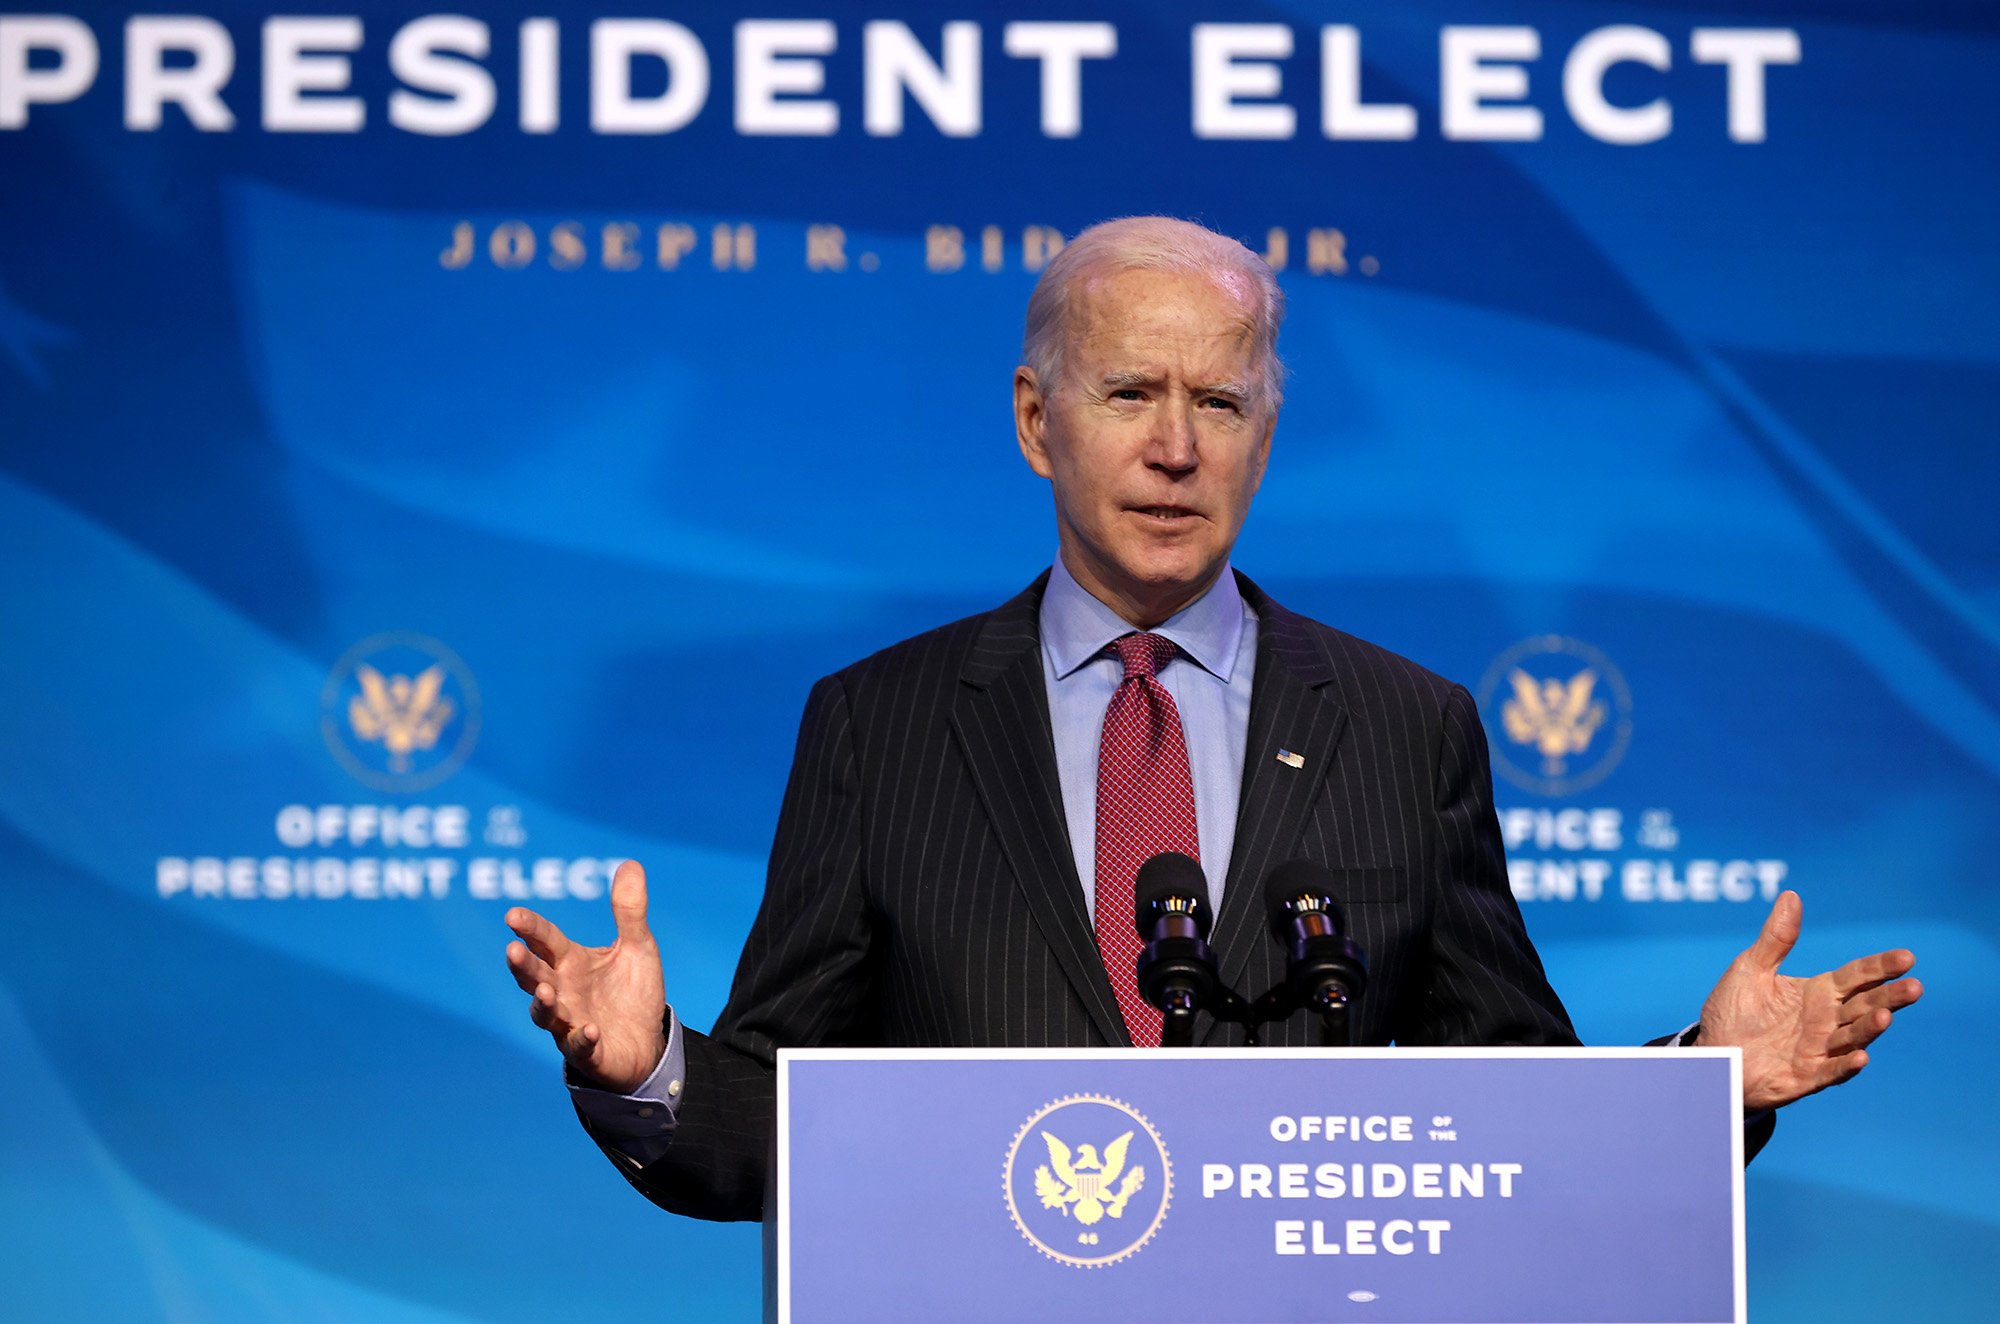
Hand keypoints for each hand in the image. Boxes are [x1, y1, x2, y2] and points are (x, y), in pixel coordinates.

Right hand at [505, 859, 666, 1093]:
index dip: (530, 928)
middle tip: (512, 950)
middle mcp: (563, 991)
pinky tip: (590, 1029)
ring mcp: (570, 1023)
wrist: (647, 1041)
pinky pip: (580, 1047)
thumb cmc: (632, 991)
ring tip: (548, 991)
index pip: (545, 941)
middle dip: (523, 966)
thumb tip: (631, 863)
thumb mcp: (638, 947)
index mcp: (571, 962)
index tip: (513, 915)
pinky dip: (582, 1039)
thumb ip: (630, 911)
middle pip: (534, 977)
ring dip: (543, 1003)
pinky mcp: (588, 1052)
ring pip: (545, 1015)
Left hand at [1696, 890, 1921, 1110]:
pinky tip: (1860, 1057)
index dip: (1880, 967)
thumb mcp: (1751, 969)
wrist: (1711, 1054)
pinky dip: (1845, 1065)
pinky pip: (1830, 1071)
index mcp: (1818, 992)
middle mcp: (1825, 1020)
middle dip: (1890, 997)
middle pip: (1864, 1005)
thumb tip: (1791, 894)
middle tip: (1915, 986)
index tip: (1906, 957)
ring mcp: (1819, 1049)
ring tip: (1885, 1016)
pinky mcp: (1806, 1076)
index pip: (1857, 976)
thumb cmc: (1733, 1011)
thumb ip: (1776, 939)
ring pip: (1852, 1037)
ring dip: (1869, 1028)